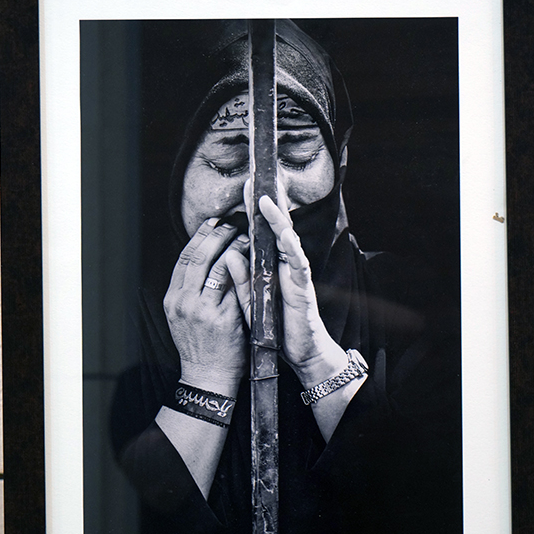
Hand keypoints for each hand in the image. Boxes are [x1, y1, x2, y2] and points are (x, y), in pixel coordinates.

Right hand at [164, 218, 249, 395]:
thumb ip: (189, 292)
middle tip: (230, 223)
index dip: (199, 237)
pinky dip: (244, 269)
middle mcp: (183, 302)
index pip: (184, 259)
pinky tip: (253, 260)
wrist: (207, 377)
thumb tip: (201, 263)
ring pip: (217, 267)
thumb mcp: (182, 317)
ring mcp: (202, 310)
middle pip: (198, 257)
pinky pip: (235, 286)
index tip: (211, 222)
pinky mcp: (222, 318)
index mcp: (172, 299)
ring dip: (233, 247)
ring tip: (246, 236)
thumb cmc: (200, 347)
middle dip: (215, 235)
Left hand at [226, 187, 347, 388]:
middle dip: (265, 204)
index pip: (258, 234)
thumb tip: (229, 254)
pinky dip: (292, 248)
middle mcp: (284, 264)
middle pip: (274, 229)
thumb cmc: (277, 326)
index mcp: (269, 266)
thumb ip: (242, 278)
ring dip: (277, 219)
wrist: (302, 351)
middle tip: (255, 181)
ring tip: (266, 200)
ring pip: (287, 240)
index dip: (250, 212)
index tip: (243, 190)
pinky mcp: (304, 287)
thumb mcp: (252, 301)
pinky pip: (299, 264)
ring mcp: (296, 273)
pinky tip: (286, 235)